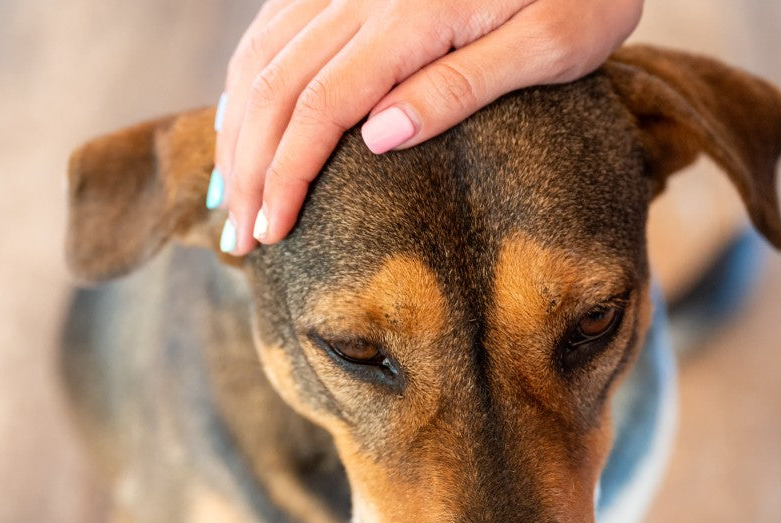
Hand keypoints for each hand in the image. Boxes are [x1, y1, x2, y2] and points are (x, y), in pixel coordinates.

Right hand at [208, 0, 644, 254]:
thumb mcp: (550, 44)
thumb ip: (462, 86)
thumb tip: (378, 139)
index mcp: (412, 15)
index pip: (321, 106)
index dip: (286, 175)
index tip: (270, 235)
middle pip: (276, 86)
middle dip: (249, 168)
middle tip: (239, 241)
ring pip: (263, 54)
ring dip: (236, 129)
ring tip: (229, 196)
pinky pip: (277, 24)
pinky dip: (247, 78)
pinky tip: (239, 117)